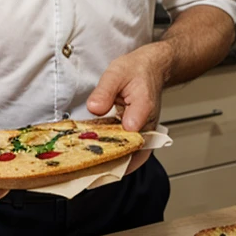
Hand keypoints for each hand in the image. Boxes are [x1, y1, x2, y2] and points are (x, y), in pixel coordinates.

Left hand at [86, 42, 172, 174]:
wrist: (151, 70)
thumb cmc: (136, 71)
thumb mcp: (116, 73)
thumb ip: (104, 91)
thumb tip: (94, 108)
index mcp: (143, 107)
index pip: (128, 133)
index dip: (109, 141)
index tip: (91, 145)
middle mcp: (148, 126)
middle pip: (129, 152)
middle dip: (107, 159)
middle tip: (84, 163)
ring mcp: (146, 135)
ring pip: (131, 158)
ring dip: (111, 163)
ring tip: (88, 165)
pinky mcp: (141, 139)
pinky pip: (130, 155)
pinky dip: (116, 159)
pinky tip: (98, 161)